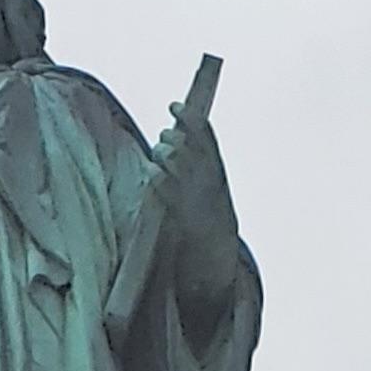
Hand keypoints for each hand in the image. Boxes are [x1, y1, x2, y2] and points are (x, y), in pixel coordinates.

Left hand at [153, 101, 239, 298]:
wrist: (217, 265)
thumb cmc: (210, 231)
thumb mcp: (212, 198)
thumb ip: (200, 174)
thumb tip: (179, 147)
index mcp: (218, 178)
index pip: (207, 138)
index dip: (189, 118)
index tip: (173, 104)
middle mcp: (210, 185)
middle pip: (188, 146)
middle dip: (172, 136)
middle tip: (164, 137)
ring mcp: (197, 199)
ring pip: (176, 162)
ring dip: (163, 154)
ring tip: (158, 157)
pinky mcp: (183, 215)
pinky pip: (165, 186)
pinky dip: (157, 176)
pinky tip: (152, 175)